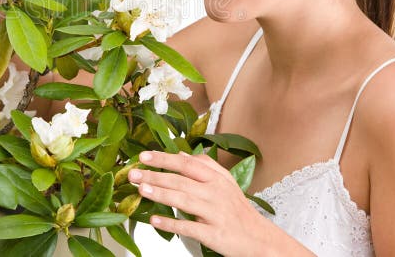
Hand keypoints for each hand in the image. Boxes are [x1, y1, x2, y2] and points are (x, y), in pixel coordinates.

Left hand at [129, 151, 269, 255]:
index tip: (143, 156)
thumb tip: (181, 154)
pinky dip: (171, 223)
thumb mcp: (227, 183)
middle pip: (181, 180)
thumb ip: (205, 166)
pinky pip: (189, 227)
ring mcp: (215, 213)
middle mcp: (216, 193)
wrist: (261, 240)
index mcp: (217, 179)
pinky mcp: (214, 234)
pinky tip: (154, 220)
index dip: (164, 159)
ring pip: (184, 200)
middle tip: (133, 174)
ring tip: (141, 190)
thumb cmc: (239, 211)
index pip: (187, 164)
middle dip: (155, 175)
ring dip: (160, 194)